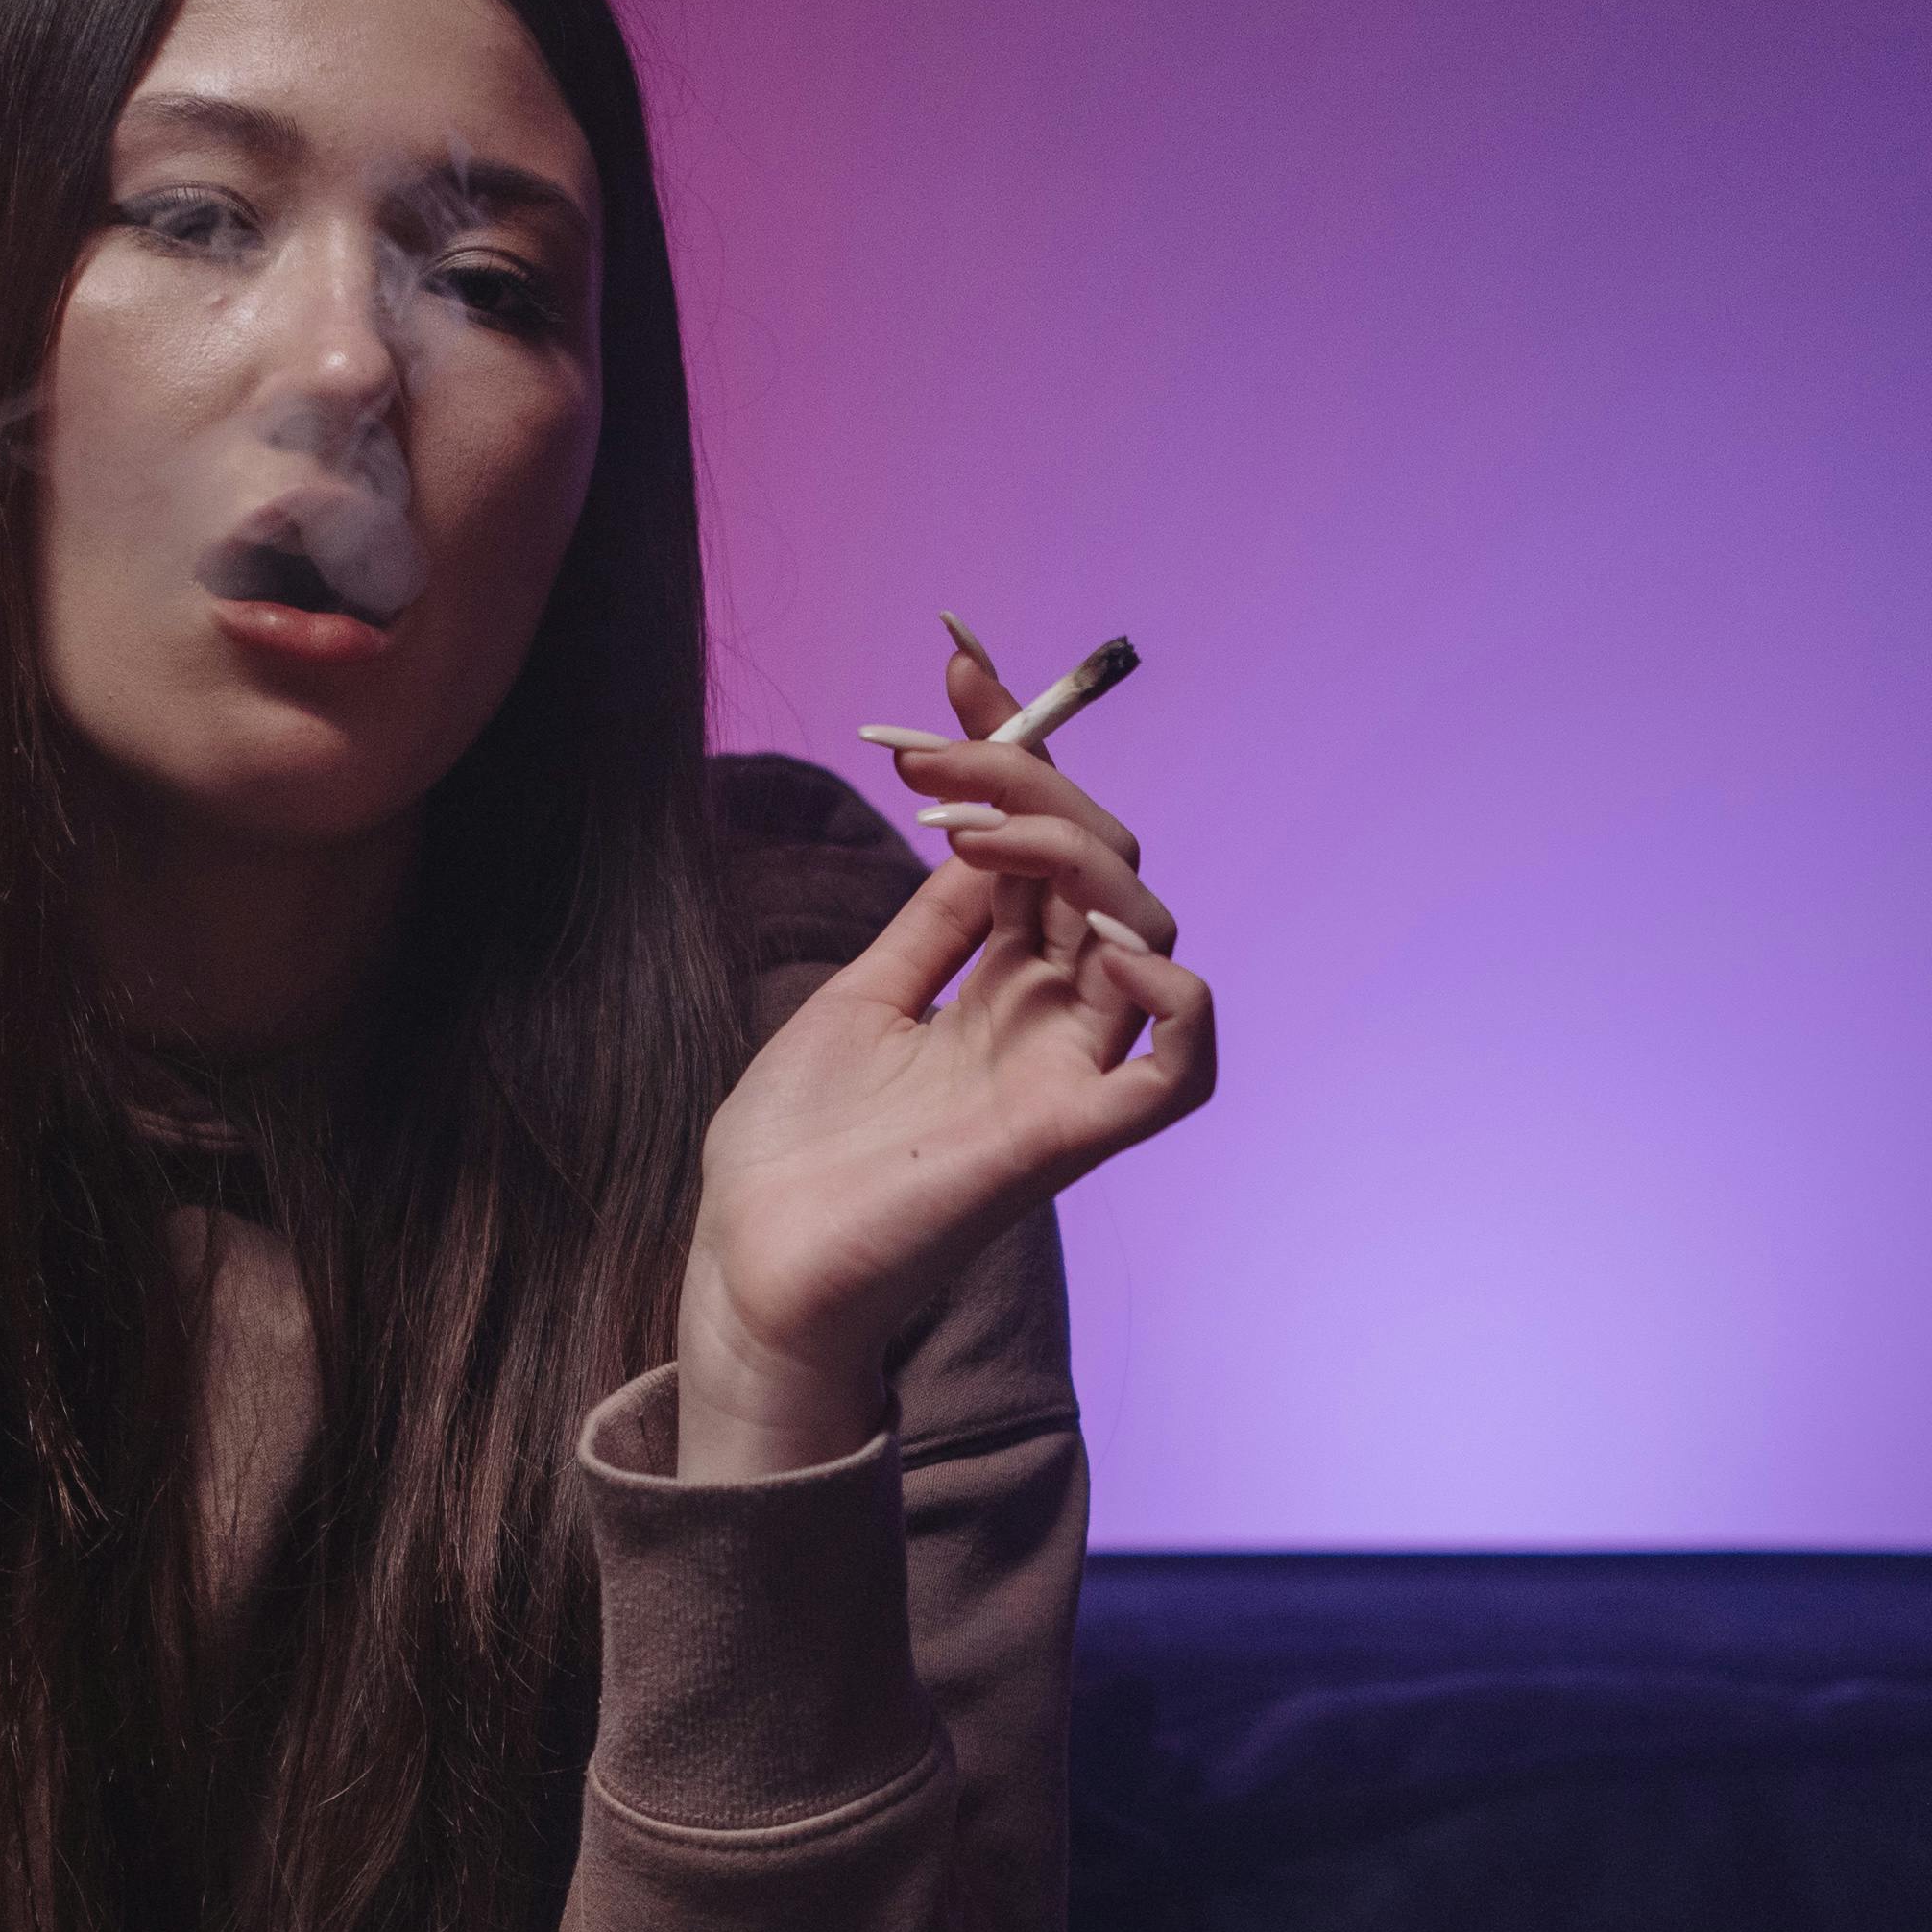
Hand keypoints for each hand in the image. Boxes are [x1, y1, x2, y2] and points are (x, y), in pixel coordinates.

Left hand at [674, 624, 1221, 1478]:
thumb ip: (933, 925)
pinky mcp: (1066, 1139)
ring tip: (980, 835)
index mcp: (997, 985)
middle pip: (1098, 865)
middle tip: (928, 765)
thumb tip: (969, 829)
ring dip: (1076, 855)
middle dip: (1026, 782)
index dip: (1012, 749)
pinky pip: (1179, 1066)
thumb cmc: (794, 1155)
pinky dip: (1176, 995)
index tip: (955, 666)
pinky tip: (1105, 940)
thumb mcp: (857, 998)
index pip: (1040, 840)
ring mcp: (1064, 1075)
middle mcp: (1046, 1020)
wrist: (751, 1265)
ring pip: (1145, 932)